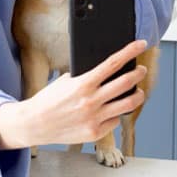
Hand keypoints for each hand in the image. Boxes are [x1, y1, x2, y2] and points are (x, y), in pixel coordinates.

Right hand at [0, 40, 146, 148]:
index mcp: (84, 83)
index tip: (141, 44)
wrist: (35, 124)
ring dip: (138, 95)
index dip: (130, 51)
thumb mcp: (65, 81)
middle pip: (126, 83)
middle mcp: (91, 100)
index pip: (113, 63)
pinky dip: (116, 114)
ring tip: (138, 92)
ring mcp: (95, 118)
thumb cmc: (48, 101)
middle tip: (141, 70)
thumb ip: (85, 78)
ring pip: (128, 104)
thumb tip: (105, 73)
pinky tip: (112, 111)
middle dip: (138, 73)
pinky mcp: (95, 132)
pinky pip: (115, 121)